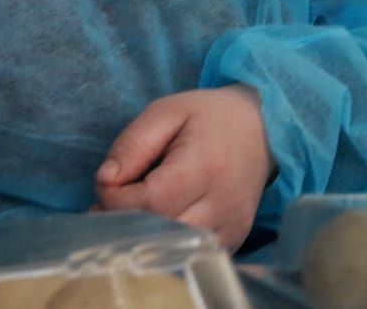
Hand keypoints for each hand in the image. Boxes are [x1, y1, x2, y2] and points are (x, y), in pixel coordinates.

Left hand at [94, 86, 272, 250]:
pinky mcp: (235, 239)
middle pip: (160, 230)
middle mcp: (223, 205)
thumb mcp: (165, 113)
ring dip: (143, 235)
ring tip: (129, 213)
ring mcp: (232, 227)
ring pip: (175, 248)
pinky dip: (167, 243)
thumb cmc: (208, 118)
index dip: (116, 199)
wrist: (261, 130)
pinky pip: (192, 253)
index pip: (151, 201)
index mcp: (204, 168)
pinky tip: (155, 223)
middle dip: (125, 220)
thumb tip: (105, 180)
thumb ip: (132, 145)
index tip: (105, 185)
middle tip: (107, 204)